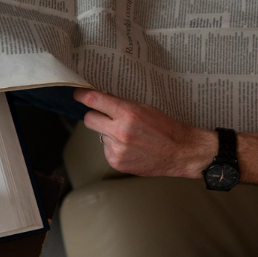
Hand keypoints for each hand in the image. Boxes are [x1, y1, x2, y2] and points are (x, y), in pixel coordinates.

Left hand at [74, 89, 216, 178]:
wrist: (179, 152)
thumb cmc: (165, 128)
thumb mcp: (145, 108)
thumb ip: (122, 104)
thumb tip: (102, 97)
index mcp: (128, 113)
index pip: (95, 101)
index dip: (82, 96)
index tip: (78, 95)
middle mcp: (120, 131)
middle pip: (89, 120)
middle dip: (95, 116)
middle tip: (104, 117)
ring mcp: (117, 149)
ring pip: (100, 136)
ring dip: (109, 134)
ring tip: (130, 137)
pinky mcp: (116, 162)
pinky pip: (106, 150)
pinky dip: (115, 148)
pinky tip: (131, 148)